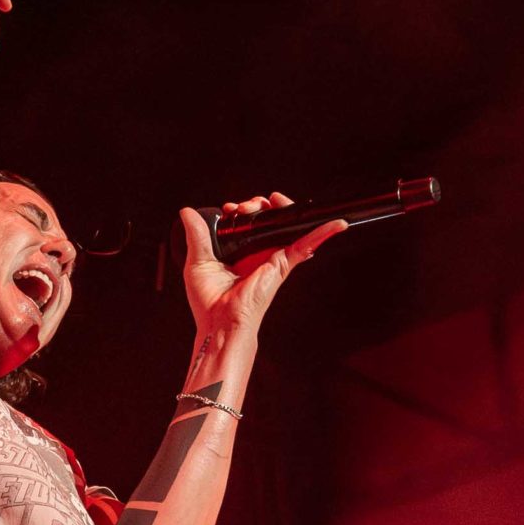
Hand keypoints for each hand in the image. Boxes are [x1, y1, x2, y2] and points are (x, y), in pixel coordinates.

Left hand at [176, 193, 346, 332]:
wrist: (220, 324)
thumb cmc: (209, 303)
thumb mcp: (198, 261)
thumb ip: (197, 235)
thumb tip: (187, 212)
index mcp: (239, 252)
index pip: (249, 223)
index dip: (243, 209)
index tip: (230, 210)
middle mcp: (258, 254)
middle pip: (269, 219)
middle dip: (259, 203)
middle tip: (244, 206)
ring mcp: (273, 258)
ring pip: (287, 226)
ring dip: (283, 206)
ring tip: (271, 200)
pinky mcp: (282, 266)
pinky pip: (305, 246)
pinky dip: (322, 234)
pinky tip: (336, 224)